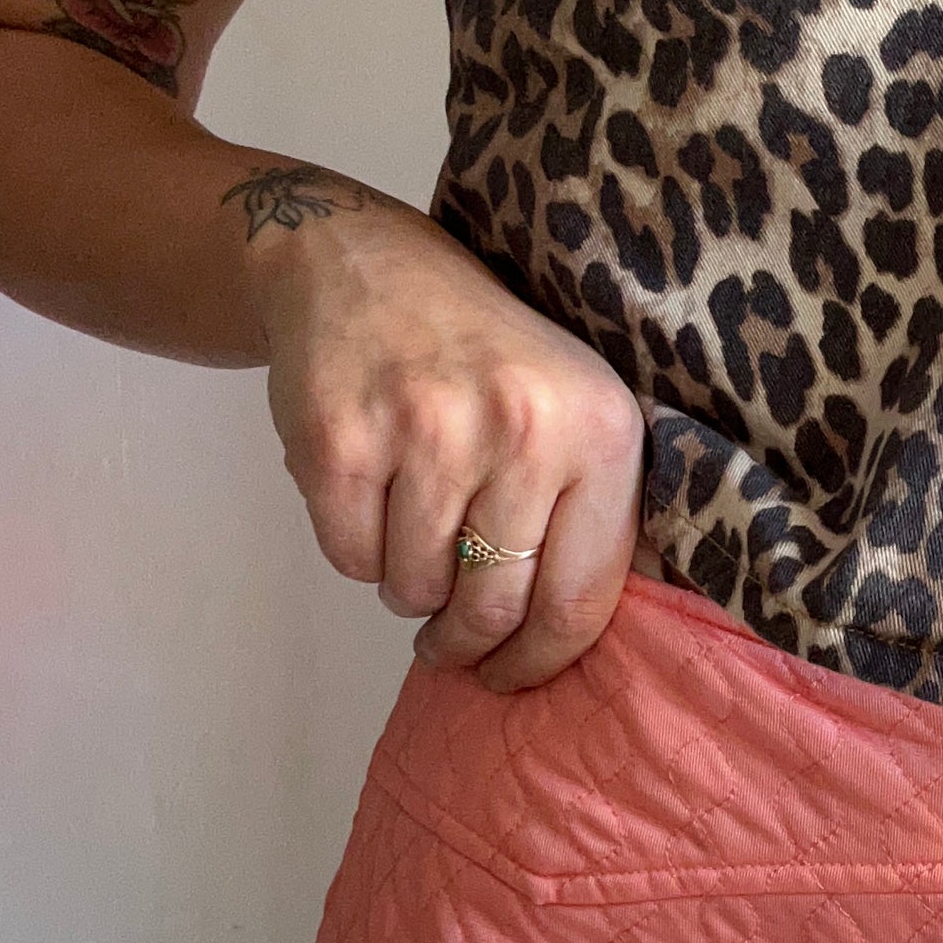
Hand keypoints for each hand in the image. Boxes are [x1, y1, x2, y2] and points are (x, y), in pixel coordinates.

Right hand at [245, 176, 646, 691]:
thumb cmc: (485, 357)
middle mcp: (522, 426)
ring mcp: (427, 428)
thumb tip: (574, 642)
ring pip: (416, 589)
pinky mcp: (341, 437)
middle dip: (467, 643)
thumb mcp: (574, 408)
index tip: (513, 677)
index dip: (542, 660)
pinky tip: (371, 500)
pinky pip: (350, 558)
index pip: (581, 597)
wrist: (362, 265)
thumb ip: (593, 513)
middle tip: (451, 644)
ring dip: (410, 588)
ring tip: (414, 535)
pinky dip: (357, 552)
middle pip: (495, 607)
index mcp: (601, 428)